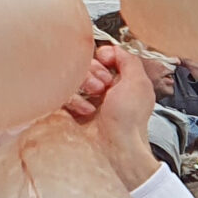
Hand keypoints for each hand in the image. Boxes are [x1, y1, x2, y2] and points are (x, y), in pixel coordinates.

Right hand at [63, 43, 162, 189]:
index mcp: (115, 82)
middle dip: (92, 71)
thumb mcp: (139, 82)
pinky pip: (58, 93)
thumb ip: (128, 59)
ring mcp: (79, 100)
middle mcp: (96, 89)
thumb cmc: (130, 121)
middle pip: (81, 64)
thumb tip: (110, 49)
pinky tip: (86, 111)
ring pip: (68, 75)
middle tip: (102, 86)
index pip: (96, 57)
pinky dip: (73, 100)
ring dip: (83, 84)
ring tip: (95, 99)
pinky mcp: (63, 111)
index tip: (106, 65)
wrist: (117, 147)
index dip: (100, 58)